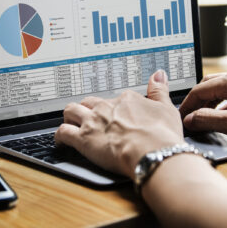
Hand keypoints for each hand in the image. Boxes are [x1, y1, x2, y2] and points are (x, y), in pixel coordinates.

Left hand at [55, 70, 183, 177]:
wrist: (153, 153)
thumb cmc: (161, 135)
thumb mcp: (166, 108)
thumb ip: (159, 90)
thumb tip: (158, 74)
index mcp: (126, 100)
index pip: (114, 99)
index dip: (113, 108)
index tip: (115, 115)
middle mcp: (106, 107)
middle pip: (89, 102)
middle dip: (87, 109)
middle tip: (90, 118)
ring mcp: (93, 122)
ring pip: (71, 111)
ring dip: (70, 116)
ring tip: (71, 123)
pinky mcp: (83, 139)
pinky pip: (63, 132)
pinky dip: (60, 136)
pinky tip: (61, 141)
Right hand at [180, 71, 226, 141]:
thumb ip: (207, 120)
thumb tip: (189, 119)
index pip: (198, 91)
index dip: (186, 105)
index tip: (180, 118)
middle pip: (207, 86)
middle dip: (196, 101)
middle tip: (189, 117)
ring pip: (220, 89)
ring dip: (208, 102)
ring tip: (203, 117)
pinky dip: (222, 103)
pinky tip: (224, 115)